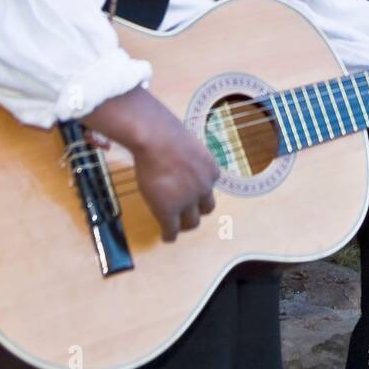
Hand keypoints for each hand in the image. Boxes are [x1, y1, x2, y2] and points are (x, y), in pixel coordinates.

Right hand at [83, 87, 218, 241]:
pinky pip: (172, 230)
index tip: (192, 196)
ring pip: (192, 222)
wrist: (158, 139)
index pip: (209, 187)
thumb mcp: (186, 142)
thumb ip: (185, 152)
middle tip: (186, 214)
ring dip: (184, 225)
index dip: (199, 193)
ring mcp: (188, 200)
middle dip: (197, 212)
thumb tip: (172, 144)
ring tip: (176, 227)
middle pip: (207, 208)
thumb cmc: (167, 132)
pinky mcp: (170, 210)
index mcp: (211, 170)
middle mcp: (205, 187)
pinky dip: (169, 235)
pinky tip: (165, 237)